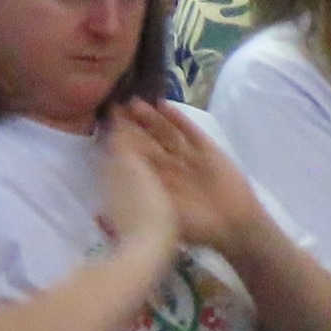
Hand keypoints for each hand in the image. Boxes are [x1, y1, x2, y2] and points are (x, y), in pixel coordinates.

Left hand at [117, 102, 258, 258]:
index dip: (120, 144)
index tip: (103, 130)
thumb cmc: (196, 227)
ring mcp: (188, 156)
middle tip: (115, 107)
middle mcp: (169, 166)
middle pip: (147, 141)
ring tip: (134, 103)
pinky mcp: (207, 149)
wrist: (234, 225)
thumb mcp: (158, 218)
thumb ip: (138, 211)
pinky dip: (177, 119)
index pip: (133, 158)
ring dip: (150, 118)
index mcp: (156, 183)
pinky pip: (189, 131)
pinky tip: (163, 105)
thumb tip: (97, 211)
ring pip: (165, 133)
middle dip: (131, 126)